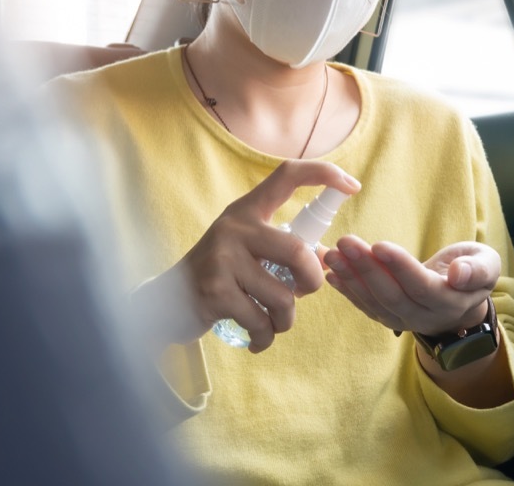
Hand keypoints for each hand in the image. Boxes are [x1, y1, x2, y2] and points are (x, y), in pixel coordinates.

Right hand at [132, 160, 360, 353]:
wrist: (162, 303)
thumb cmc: (217, 275)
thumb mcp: (244, 248)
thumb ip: (281, 247)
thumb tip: (326, 256)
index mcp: (247, 211)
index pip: (287, 176)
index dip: (323, 174)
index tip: (351, 185)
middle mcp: (234, 228)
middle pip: (298, 251)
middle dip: (312, 282)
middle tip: (303, 294)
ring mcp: (222, 259)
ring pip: (283, 296)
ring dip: (286, 320)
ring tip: (272, 323)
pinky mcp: (214, 292)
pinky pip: (261, 322)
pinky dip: (266, 338)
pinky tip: (257, 340)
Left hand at [323, 238, 498, 335]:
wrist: (462, 297)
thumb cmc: (474, 270)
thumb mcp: (487, 264)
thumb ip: (478, 269)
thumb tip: (459, 274)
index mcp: (450, 301)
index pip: (421, 286)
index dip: (400, 267)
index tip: (379, 245)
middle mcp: (424, 316)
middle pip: (392, 294)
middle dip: (366, 268)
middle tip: (345, 242)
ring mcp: (404, 320)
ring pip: (374, 301)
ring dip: (350, 277)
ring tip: (330, 254)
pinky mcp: (389, 316)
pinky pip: (366, 306)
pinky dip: (347, 290)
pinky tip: (331, 273)